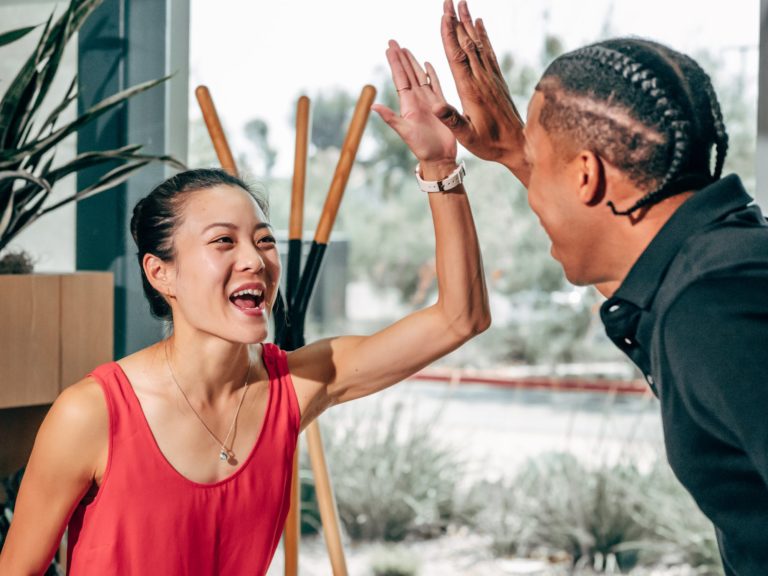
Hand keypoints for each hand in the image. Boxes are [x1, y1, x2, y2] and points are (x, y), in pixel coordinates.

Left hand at [372, 40, 457, 179]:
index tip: (389, 48)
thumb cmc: (422, 148)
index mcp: (408, 104)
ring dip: (413, 62)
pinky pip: (435, 85)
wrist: (439, 158)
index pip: (400, 78)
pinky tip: (427, 64)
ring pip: (419, 76)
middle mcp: (416, 100)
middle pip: (408, 73)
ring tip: (406, 49)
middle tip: (394, 42)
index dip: (395, 62)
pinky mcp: (440, 105)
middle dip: (401, 58)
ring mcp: (428, 101)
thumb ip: (390, 118)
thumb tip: (373, 107)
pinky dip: (431, 74)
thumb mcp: (404, 132)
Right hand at [438, 0, 529, 184]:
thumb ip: (452, 121)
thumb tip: (435, 107)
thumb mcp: (468, 137)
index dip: (449, 35)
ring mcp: (491, 78)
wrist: (519, 145)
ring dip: (468, 23)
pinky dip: (483, 36)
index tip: (444, 15)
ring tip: (462, 3)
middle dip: (456, 20)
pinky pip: (489, 52)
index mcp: (470, 90)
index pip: (457, 57)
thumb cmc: (490, 144)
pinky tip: (479, 24)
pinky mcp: (498, 80)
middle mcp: (482, 79)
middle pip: (466, 44)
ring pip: (477, 44)